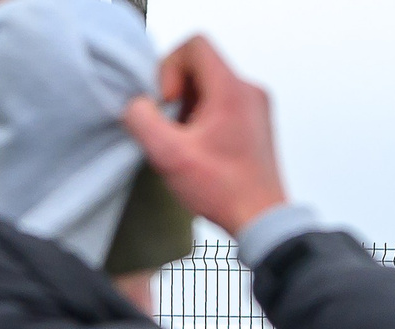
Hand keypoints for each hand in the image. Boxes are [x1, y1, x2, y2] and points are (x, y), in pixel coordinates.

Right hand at [122, 37, 287, 236]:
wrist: (259, 215)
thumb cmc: (220, 188)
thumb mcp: (168, 155)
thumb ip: (142, 121)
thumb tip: (136, 106)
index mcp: (230, 89)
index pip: (195, 46)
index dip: (170, 69)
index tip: (168, 104)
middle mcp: (248, 88)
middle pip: (201, 64)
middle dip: (176, 91)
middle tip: (171, 126)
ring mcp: (255, 103)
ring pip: (210, 84)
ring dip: (188, 106)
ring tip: (185, 142)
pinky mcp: (255, 118)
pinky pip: (222, 101)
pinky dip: (202, 116)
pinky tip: (199, 148)